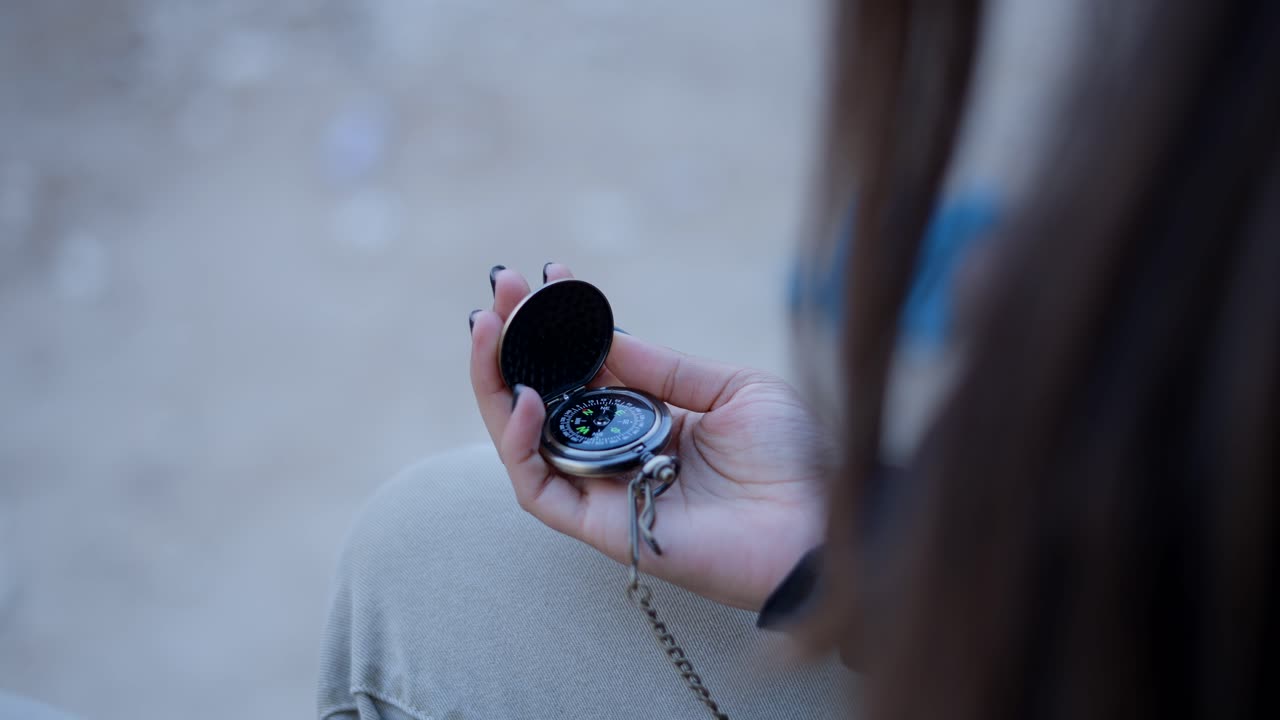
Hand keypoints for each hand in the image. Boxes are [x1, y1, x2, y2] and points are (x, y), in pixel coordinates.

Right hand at [470, 264, 828, 609]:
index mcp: (652, 416)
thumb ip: (665, 367)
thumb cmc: (793, 459)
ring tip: (488, 329)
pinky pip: (539, 489)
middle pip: (541, 398)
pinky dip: (518, 445)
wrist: (821, 523)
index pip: (585, 367)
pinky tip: (524, 399)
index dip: (560, 323)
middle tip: (499, 289)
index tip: (547, 274)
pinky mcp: (599, 526)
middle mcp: (619, 451)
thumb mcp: (734, 389)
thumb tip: (607, 335)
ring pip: (522, 442)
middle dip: (511, 341)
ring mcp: (605, 488)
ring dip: (494, 384)